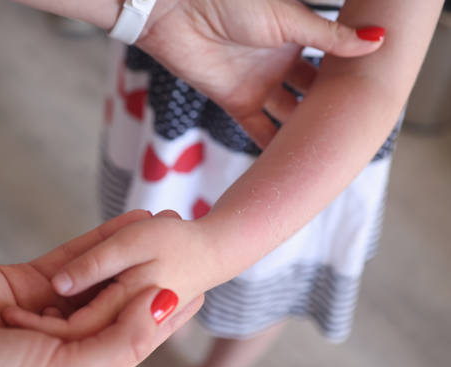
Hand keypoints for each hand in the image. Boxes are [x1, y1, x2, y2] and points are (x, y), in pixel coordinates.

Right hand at [0, 210, 202, 366]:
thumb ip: (120, 342)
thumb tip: (161, 304)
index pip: (137, 338)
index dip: (169, 316)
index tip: (201, 291)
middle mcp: (71, 340)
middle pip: (122, 303)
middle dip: (152, 276)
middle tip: (187, 249)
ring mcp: (50, 308)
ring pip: (101, 275)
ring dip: (130, 252)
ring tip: (161, 224)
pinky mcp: (29, 281)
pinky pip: (74, 256)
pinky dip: (99, 238)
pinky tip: (125, 220)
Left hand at [137, 0, 384, 146]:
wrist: (179, 12)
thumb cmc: (232, 2)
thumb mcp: (288, 19)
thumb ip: (330, 36)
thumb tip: (377, 41)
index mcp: (299, 36)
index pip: (333, 62)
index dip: (351, 80)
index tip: (377, 99)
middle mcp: (282, 62)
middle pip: (313, 93)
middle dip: (331, 110)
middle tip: (357, 132)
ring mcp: (260, 83)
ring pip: (290, 114)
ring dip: (305, 131)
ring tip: (330, 152)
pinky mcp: (236, 101)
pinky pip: (258, 129)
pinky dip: (273, 144)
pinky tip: (293, 160)